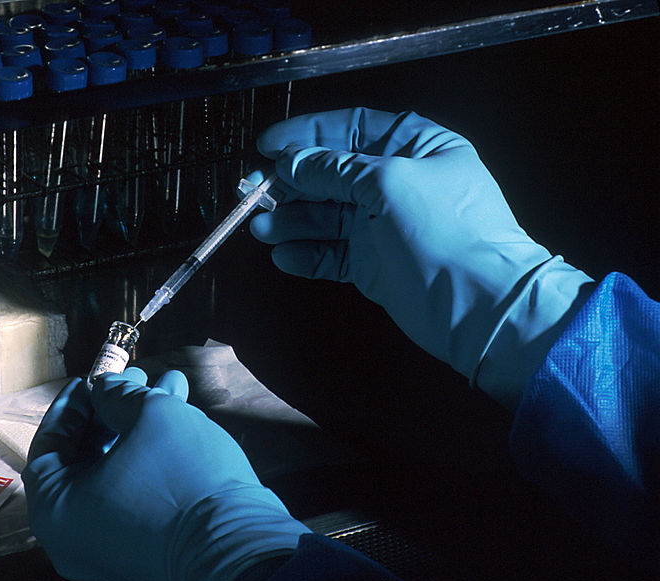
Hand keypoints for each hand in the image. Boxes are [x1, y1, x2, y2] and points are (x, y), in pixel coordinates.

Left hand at [22, 368, 308, 580]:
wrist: (239, 553)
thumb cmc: (182, 479)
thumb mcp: (151, 416)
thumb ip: (117, 394)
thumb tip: (105, 389)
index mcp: (55, 511)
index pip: (49, 444)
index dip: (73, 404)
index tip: (95, 377)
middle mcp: (72, 539)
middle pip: (85, 458)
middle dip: (115, 411)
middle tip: (139, 377)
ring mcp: (108, 552)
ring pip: (116, 474)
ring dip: (141, 429)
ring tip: (172, 387)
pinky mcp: (143, 557)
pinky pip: (134, 499)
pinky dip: (150, 461)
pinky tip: (183, 421)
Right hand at [250, 108, 594, 407]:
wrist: (478, 304)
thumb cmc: (442, 229)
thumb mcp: (389, 182)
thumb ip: (336, 170)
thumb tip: (291, 163)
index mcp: (414, 147)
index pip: (352, 129)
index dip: (307, 134)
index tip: (266, 146)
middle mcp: (397, 182)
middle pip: (331, 173)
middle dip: (290, 182)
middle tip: (249, 193)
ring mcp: (383, 226)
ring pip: (325, 215)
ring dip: (291, 220)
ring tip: (260, 229)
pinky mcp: (372, 265)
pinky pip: (330, 252)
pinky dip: (306, 253)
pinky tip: (282, 256)